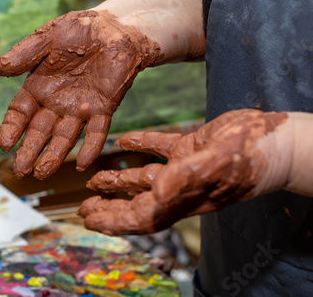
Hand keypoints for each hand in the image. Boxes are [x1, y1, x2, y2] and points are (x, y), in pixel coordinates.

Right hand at [0, 10, 155, 178]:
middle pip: (39, 131)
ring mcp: (80, 107)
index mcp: (39, 86)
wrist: (117, 28)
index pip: (20, 113)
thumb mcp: (46, 39)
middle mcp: (57, 101)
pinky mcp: (104, 108)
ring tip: (42, 174)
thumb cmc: (80, 29)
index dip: (11, 128)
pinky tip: (81, 165)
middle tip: (20, 171)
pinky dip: (90, 148)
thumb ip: (21, 55)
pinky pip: (96, 132)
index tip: (3, 145)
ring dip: (54, 156)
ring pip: (65, 137)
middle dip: (29, 151)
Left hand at [78, 109, 290, 234]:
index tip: (88, 220)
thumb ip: (187, 176)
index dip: (112, 221)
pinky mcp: (192, 148)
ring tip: (95, 180)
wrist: (280, 142)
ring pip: (144, 178)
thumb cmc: (254, 154)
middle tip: (83, 206)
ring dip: (119, 180)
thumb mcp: (218, 162)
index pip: (140, 216)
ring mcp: (185, 168)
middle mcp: (181, 187)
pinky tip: (124, 141)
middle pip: (137, 203)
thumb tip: (156, 192)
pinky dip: (141, 146)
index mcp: (184, 197)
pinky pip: (160, 149)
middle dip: (108, 207)